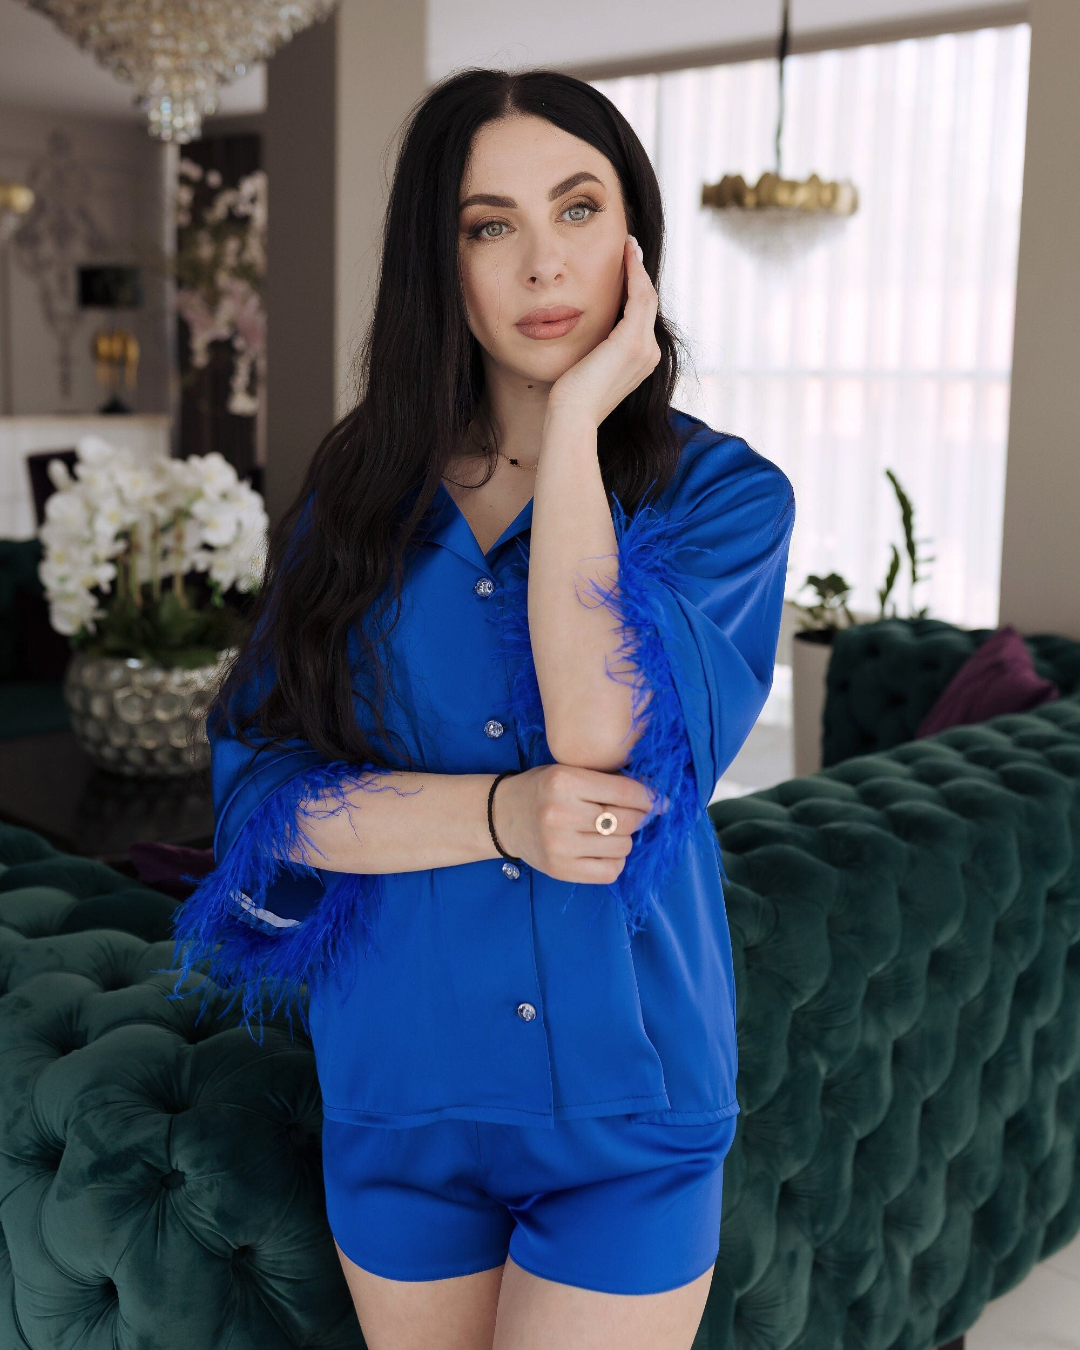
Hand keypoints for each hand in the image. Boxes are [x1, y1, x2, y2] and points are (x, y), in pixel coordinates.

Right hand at [491, 763, 667, 885]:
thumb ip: (606, 781)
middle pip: (627, 821)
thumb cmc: (542, 790)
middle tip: (636, 814)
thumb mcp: (568, 773)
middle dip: (640, 817)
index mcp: (564, 782)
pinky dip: (616, 861)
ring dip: (625, 839)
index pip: (625, 791)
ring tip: (612, 831)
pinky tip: (605, 851)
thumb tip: (655, 796)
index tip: (660, 800)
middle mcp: (561, 814)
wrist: (502, 816)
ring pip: (622, 847)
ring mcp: (560, 845)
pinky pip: (609, 871)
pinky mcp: (560, 869)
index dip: (650, 797)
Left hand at [544, 236, 660, 427]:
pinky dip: (633, 273)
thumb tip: (588, 335)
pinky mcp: (631, 341)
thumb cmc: (571, 398)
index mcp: (641, 361)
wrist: (572, 416)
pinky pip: (638, 296)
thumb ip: (597, 350)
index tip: (627, 266)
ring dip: (638, 268)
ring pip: (647, 296)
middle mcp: (650, 354)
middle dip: (640, 274)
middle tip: (629, 248)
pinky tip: (624, 256)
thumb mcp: (589, 368)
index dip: (637, 289)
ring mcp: (644, 348)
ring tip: (627, 247)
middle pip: (649, 303)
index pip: (642, 317)